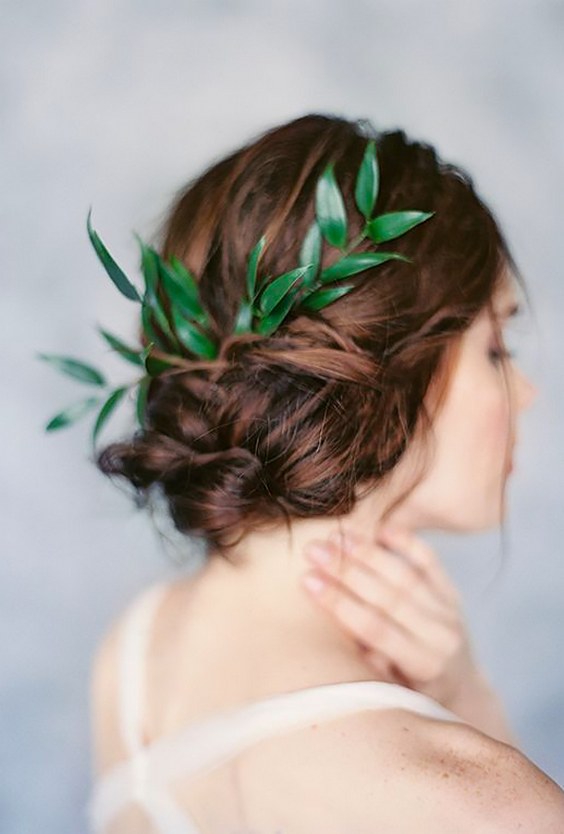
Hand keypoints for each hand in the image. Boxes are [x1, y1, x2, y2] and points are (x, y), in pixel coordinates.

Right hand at [301, 526, 479, 709]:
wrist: (460, 687)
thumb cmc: (413, 692)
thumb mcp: (393, 692)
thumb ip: (370, 666)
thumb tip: (346, 635)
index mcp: (424, 664)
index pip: (375, 628)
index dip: (340, 603)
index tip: (307, 581)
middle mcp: (441, 635)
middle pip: (389, 596)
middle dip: (347, 571)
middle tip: (313, 551)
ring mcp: (449, 610)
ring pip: (406, 575)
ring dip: (368, 553)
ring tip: (335, 537)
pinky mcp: (452, 592)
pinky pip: (430, 562)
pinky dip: (408, 543)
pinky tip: (381, 528)